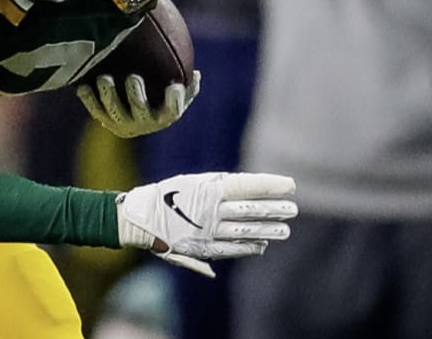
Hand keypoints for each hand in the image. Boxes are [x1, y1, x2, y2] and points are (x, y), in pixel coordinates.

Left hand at [76, 71, 200, 138]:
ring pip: (114, 112)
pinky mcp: (105, 121)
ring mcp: (123, 123)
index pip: (173, 111)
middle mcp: (144, 124)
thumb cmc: (162, 101)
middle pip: (140, 111)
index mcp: (164, 116)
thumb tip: (197, 73)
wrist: (136, 118)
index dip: (175, 101)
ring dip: (109, 95)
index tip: (174, 87)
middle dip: (136, 95)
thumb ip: (188, 86)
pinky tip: (82, 85)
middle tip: (133, 77)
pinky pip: (95, 110)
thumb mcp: (179, 95)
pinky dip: (88, 99)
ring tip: (104, 78)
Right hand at [116, 172, 296, 277]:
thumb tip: (238, 187)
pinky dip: (248, 246)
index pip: (248, 186)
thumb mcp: (191, 184)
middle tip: (293, 210)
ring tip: (285, 230)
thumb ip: (218, 187)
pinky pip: (231, 248)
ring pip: (245, 230)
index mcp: (209, 189)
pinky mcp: (202, 246)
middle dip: (274, 209)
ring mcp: (208, 230)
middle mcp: (212, 210)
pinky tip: (261, 245)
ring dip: (267, 230)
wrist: (139, 217)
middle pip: (250, 209)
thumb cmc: (165, 196)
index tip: (290, 185)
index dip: (270, 186)